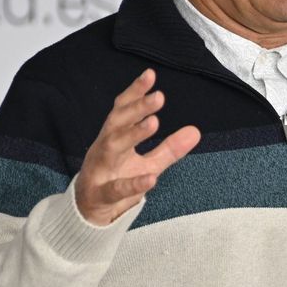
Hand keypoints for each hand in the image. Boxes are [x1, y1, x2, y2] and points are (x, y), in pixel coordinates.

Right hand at [74, 70, 200, 225]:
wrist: (91, 211)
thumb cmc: (117, 180)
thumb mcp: (149, 164)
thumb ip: (170, 148)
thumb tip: (195, 131)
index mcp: (114, 136)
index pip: (123, 109)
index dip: (135, 92)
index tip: (150, 74)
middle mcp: (105, 148)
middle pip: (117, 122)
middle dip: (136, 108)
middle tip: (159, 97)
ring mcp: (100, 170)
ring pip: (112, 147)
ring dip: (132, 134)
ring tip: (154, 123)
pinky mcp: (101, 194)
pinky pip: (116, 188)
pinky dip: (133, 183)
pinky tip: (151, 179)